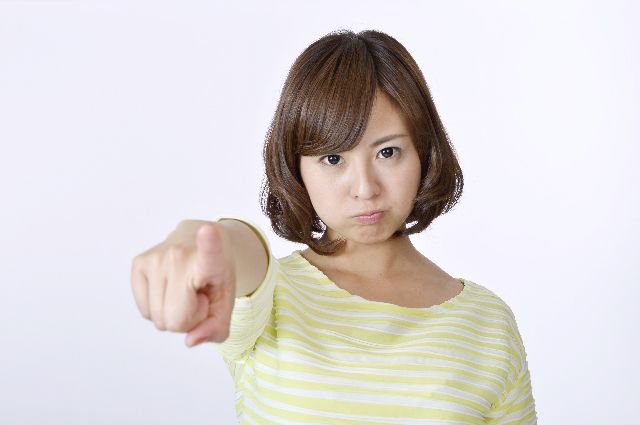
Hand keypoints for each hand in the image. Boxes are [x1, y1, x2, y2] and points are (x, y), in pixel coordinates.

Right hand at [130, 221, 235, 346]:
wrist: (201, 240)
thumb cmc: (214, 277)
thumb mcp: (225, 304)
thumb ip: (216, 328)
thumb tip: (189, 341)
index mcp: (211, 261)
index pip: (209, 255)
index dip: (209, 245)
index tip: (208, 230)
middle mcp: (180, 256)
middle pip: (174, 320)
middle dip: (187, 318)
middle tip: (196, 296)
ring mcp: (156, 258)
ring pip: (157, 320)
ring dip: (171, 313)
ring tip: (183, 290)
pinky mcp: (138, 262)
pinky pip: (144, 312)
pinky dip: (156, 309)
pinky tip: (168, 289)